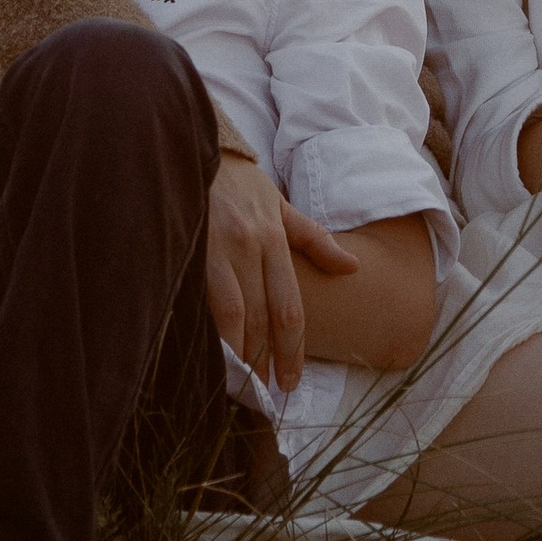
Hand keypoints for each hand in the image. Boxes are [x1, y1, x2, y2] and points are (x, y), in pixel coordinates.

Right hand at [205, 153, 352, 393]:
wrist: (195, 148)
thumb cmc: (238, 183)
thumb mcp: (280, 205)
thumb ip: (314, 240)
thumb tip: (352, 268)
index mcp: (275, 238)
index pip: (290, 307)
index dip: (293, 349)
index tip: (291, 381)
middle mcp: (250, 246)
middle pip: (265, 317)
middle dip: (269, 359)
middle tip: (270, 392)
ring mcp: (217, 248)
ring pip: (235, 315)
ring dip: (241, 353)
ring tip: (244, 382)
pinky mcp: (189, 248)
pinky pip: (201, 299)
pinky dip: (209, 330)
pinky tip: (211, 354)